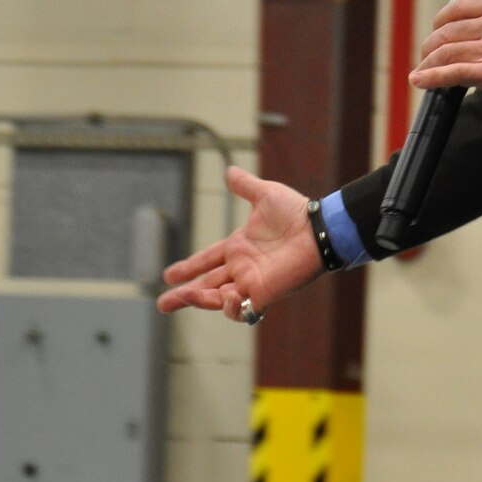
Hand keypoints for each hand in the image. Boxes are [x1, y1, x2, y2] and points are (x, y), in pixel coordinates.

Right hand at [158, 167, 323, 321]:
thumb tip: (229, 171)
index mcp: (238, 247)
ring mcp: (252, 282)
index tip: (168, 276)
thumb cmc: (296, 212)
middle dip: (184, 296)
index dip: (188, 268)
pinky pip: (245, 310)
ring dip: (201, 300)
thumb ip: (246, 186)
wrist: (319, 228)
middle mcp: (242, 268)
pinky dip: (232, 308)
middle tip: (163, 304)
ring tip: (185, 296)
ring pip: (219, 299)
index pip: (207, 261)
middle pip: (206, 286)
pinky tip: (225, 299)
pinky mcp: (265, 292)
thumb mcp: (265, 194)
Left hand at [412, 0, 481, 109]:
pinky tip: (420, 80)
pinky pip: (452, 73)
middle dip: (430, 46)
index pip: (458, 9)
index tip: (437, 32)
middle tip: (426, 57)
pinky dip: (431, 77)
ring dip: (427, 63)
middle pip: (446, 32)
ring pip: (445, 52)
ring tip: (420, 72)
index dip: (440, 22)